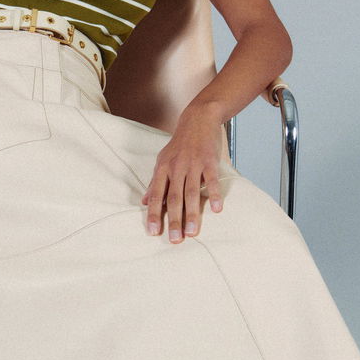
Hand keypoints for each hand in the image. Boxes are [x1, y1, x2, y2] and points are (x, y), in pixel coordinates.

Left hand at [140, 104, 224, 242]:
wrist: (198, 119)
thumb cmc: (179, 144)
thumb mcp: (163, 161)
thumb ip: (155, 183)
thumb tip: (142, 202)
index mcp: (163, 169)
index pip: (156, 196)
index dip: (153, 214)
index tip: (153, 233)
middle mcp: (176, 168)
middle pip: (174, 198)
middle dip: (174, 220)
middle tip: (175, 240)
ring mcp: (193, 164)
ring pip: (192, 192)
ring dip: (192, 214)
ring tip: (193, 232)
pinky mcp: (209, 161)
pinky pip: (212, 180)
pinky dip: (214, 194)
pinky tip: (217, 210)